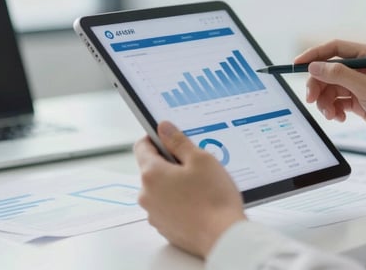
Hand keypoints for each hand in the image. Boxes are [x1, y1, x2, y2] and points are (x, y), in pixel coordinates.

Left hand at [133, 121, 245, 257]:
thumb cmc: (214, 198)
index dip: (156, 138)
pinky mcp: (164, 228)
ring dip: (175, 184)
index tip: (169, 137)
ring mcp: (154, 214)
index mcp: (152, 174)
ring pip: (161, 189)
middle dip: (171, 164)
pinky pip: (168, 207)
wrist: (223, 237)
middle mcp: (146, 195)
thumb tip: (164, 127)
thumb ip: (179, 141)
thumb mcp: (201, 159)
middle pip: (153, 169)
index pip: (142, 147)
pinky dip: (179, 202)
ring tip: (201, 187)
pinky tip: (199, 203)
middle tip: (196, 165)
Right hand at [295, 39, 365, 165]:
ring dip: (326, 102)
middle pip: (329, 70)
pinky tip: (340, 118)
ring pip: (332, 88)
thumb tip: (314, 66)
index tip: (296, 64)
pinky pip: (339, 101)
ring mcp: (362, 85)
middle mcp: (365, 68)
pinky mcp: (362, 102)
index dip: (314, 55)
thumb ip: (338, 75)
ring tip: (331, 115)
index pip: (335, 48)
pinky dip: (335, 109)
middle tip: (310, 100)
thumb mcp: (365, 88)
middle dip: (318, 85)